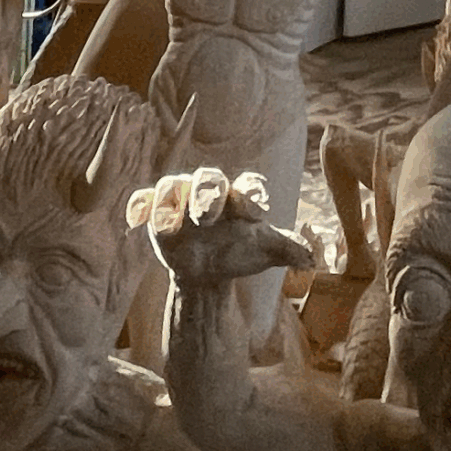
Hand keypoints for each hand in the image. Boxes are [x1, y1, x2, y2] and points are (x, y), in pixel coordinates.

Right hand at [129, 169, 314, 287]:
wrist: (208, 270)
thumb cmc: (241, 253)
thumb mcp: (266, 252)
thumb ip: (289, 250)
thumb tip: (312, 260)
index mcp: (241, 196)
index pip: (249, 186)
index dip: (252, 196)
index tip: (255, 215)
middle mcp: (212, 189)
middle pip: (210, 180)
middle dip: (208, 195)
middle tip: (208, 217)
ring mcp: (183, 197)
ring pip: (174, 185)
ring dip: (172, 200)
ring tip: (172, 225)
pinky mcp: (158, 209)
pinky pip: (144, 200)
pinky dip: (140, 207)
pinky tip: (138, 221)